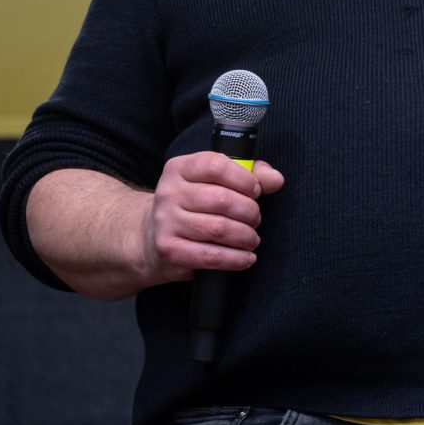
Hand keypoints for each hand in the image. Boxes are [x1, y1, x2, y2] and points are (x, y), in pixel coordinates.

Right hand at [139, 152, 283, 284]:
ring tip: (252, 239)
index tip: (256, 191)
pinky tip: (246, 258)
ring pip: (219, 229)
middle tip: (255, 219)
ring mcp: (166, 222)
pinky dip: (236, 259)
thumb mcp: (213, 182)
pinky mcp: (169, 250)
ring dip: (246, 236)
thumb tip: (276, 179)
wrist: (148, 239)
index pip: (216, 165)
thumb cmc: (191, 206)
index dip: (244, 179)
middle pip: (222, 200)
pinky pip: (211, 256)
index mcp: (179, 168)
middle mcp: (168, 193)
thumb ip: (248, 174)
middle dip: (250, 212)